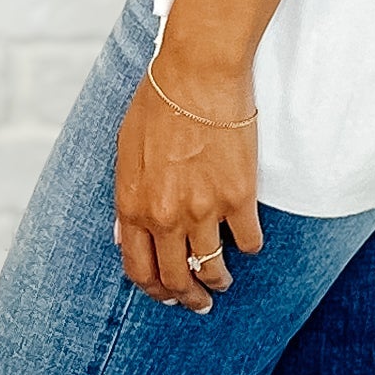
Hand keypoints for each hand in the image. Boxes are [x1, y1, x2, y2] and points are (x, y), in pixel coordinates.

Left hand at [114, 53, 263, 311]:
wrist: (198, 72)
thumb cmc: (160, 99)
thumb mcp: (126, 148)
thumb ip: (126, 196)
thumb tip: (124, 232)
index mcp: (134, 206)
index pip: (139, 269)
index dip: (154, 290)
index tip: (168, 295)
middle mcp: (166, 217)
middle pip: (176, 279)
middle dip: (188, 298)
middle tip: (199, 302)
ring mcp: (204, 210)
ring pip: (213, 269)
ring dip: (218, 280)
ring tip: (223, 279)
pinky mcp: (239, 197)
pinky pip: (249, 241)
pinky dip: (249, 245)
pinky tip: (248, 239)